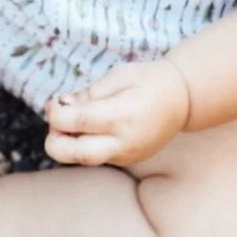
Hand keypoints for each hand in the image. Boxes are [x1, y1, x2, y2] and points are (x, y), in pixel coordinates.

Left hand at [45, 59, 191, 166]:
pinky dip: (83, 145)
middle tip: (56, 119)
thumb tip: (59, 106)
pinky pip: (96, 157)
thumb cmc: (148, 80)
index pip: (73, 123)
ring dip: (67, 144)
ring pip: (83, 159)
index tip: (53, 102)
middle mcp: (122, 142)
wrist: (182, 100)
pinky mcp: (127, 160)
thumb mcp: (118, 76)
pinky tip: (87, 127)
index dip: (54, 114)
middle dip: (54, 140)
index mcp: (119, 116)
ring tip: (71, 120)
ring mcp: (125, 155)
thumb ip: (88, 93)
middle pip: (73, 154)